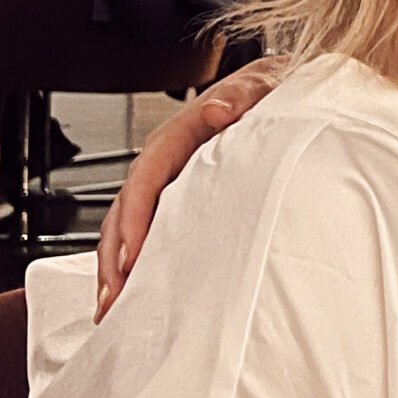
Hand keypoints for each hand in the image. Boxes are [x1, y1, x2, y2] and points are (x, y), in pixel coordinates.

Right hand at [94, 59, 283, 319]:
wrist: (283, 92)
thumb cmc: (272, 93)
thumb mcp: (262, 87)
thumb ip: (242, 95)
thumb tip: (219, 108)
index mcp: (183, 132)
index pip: (146, 174)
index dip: (134, 216)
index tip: (132, 254)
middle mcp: (168, 159)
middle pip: (127, 207)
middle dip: (115, 255)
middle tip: (114, 298)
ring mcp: (171, 181)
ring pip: (128, 225)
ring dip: (117, 267)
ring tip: (113, 309)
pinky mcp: (180, 200)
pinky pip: (148, 231)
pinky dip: (135, 264)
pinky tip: (133, 296)